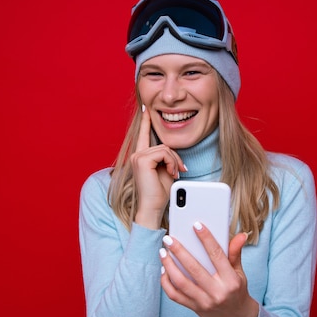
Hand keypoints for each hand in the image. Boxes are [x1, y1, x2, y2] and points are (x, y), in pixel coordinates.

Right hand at [131, 105, 185, 228]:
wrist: (153, 208)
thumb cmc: (159, 194)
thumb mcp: (165, 171)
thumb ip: (166, 158)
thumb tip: (172, 152)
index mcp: (141, 157)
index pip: (144, 135)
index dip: (145, 121)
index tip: (146, 109)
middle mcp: (136, 155)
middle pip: (162, 144)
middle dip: (175, 157)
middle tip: (179, 170)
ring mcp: (137, 157)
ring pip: (165, 148)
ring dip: (174, 161)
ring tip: (175, 173)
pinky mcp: (142, 160)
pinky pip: (164, 153)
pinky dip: (172, 162)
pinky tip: (171, 173)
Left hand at [159, 223, 258, 316]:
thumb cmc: (237, 291)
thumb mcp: (239, 272)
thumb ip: (235, 253)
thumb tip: (240, 235)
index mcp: (231, 280)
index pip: (217, 255)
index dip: (206, 239)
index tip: (196, 225)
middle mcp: (217, 292)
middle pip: (194, 268)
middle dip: (179, 251)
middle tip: (169, 239)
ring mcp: (204, 302)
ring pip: (181, 282)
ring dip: (169, 266)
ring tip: (163, 252)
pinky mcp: (194, 308)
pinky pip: (175, 296)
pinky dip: (166, 283)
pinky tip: (164, 270)